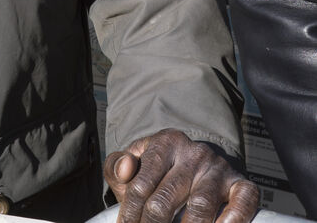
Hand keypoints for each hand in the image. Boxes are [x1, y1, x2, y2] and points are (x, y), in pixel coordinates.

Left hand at [104, 128, 257, 222]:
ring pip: (200, 206)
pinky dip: (231, 221)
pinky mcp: (242, 184)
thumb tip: (126, 168)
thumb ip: (117, 166)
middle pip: (165, 200)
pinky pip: (241, 204)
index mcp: (164, 143)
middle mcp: (194, 153)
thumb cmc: (162, 169)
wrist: (200, 160)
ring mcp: (219, 168)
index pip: (140, 185)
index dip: (130, 216)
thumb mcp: (136, 161)